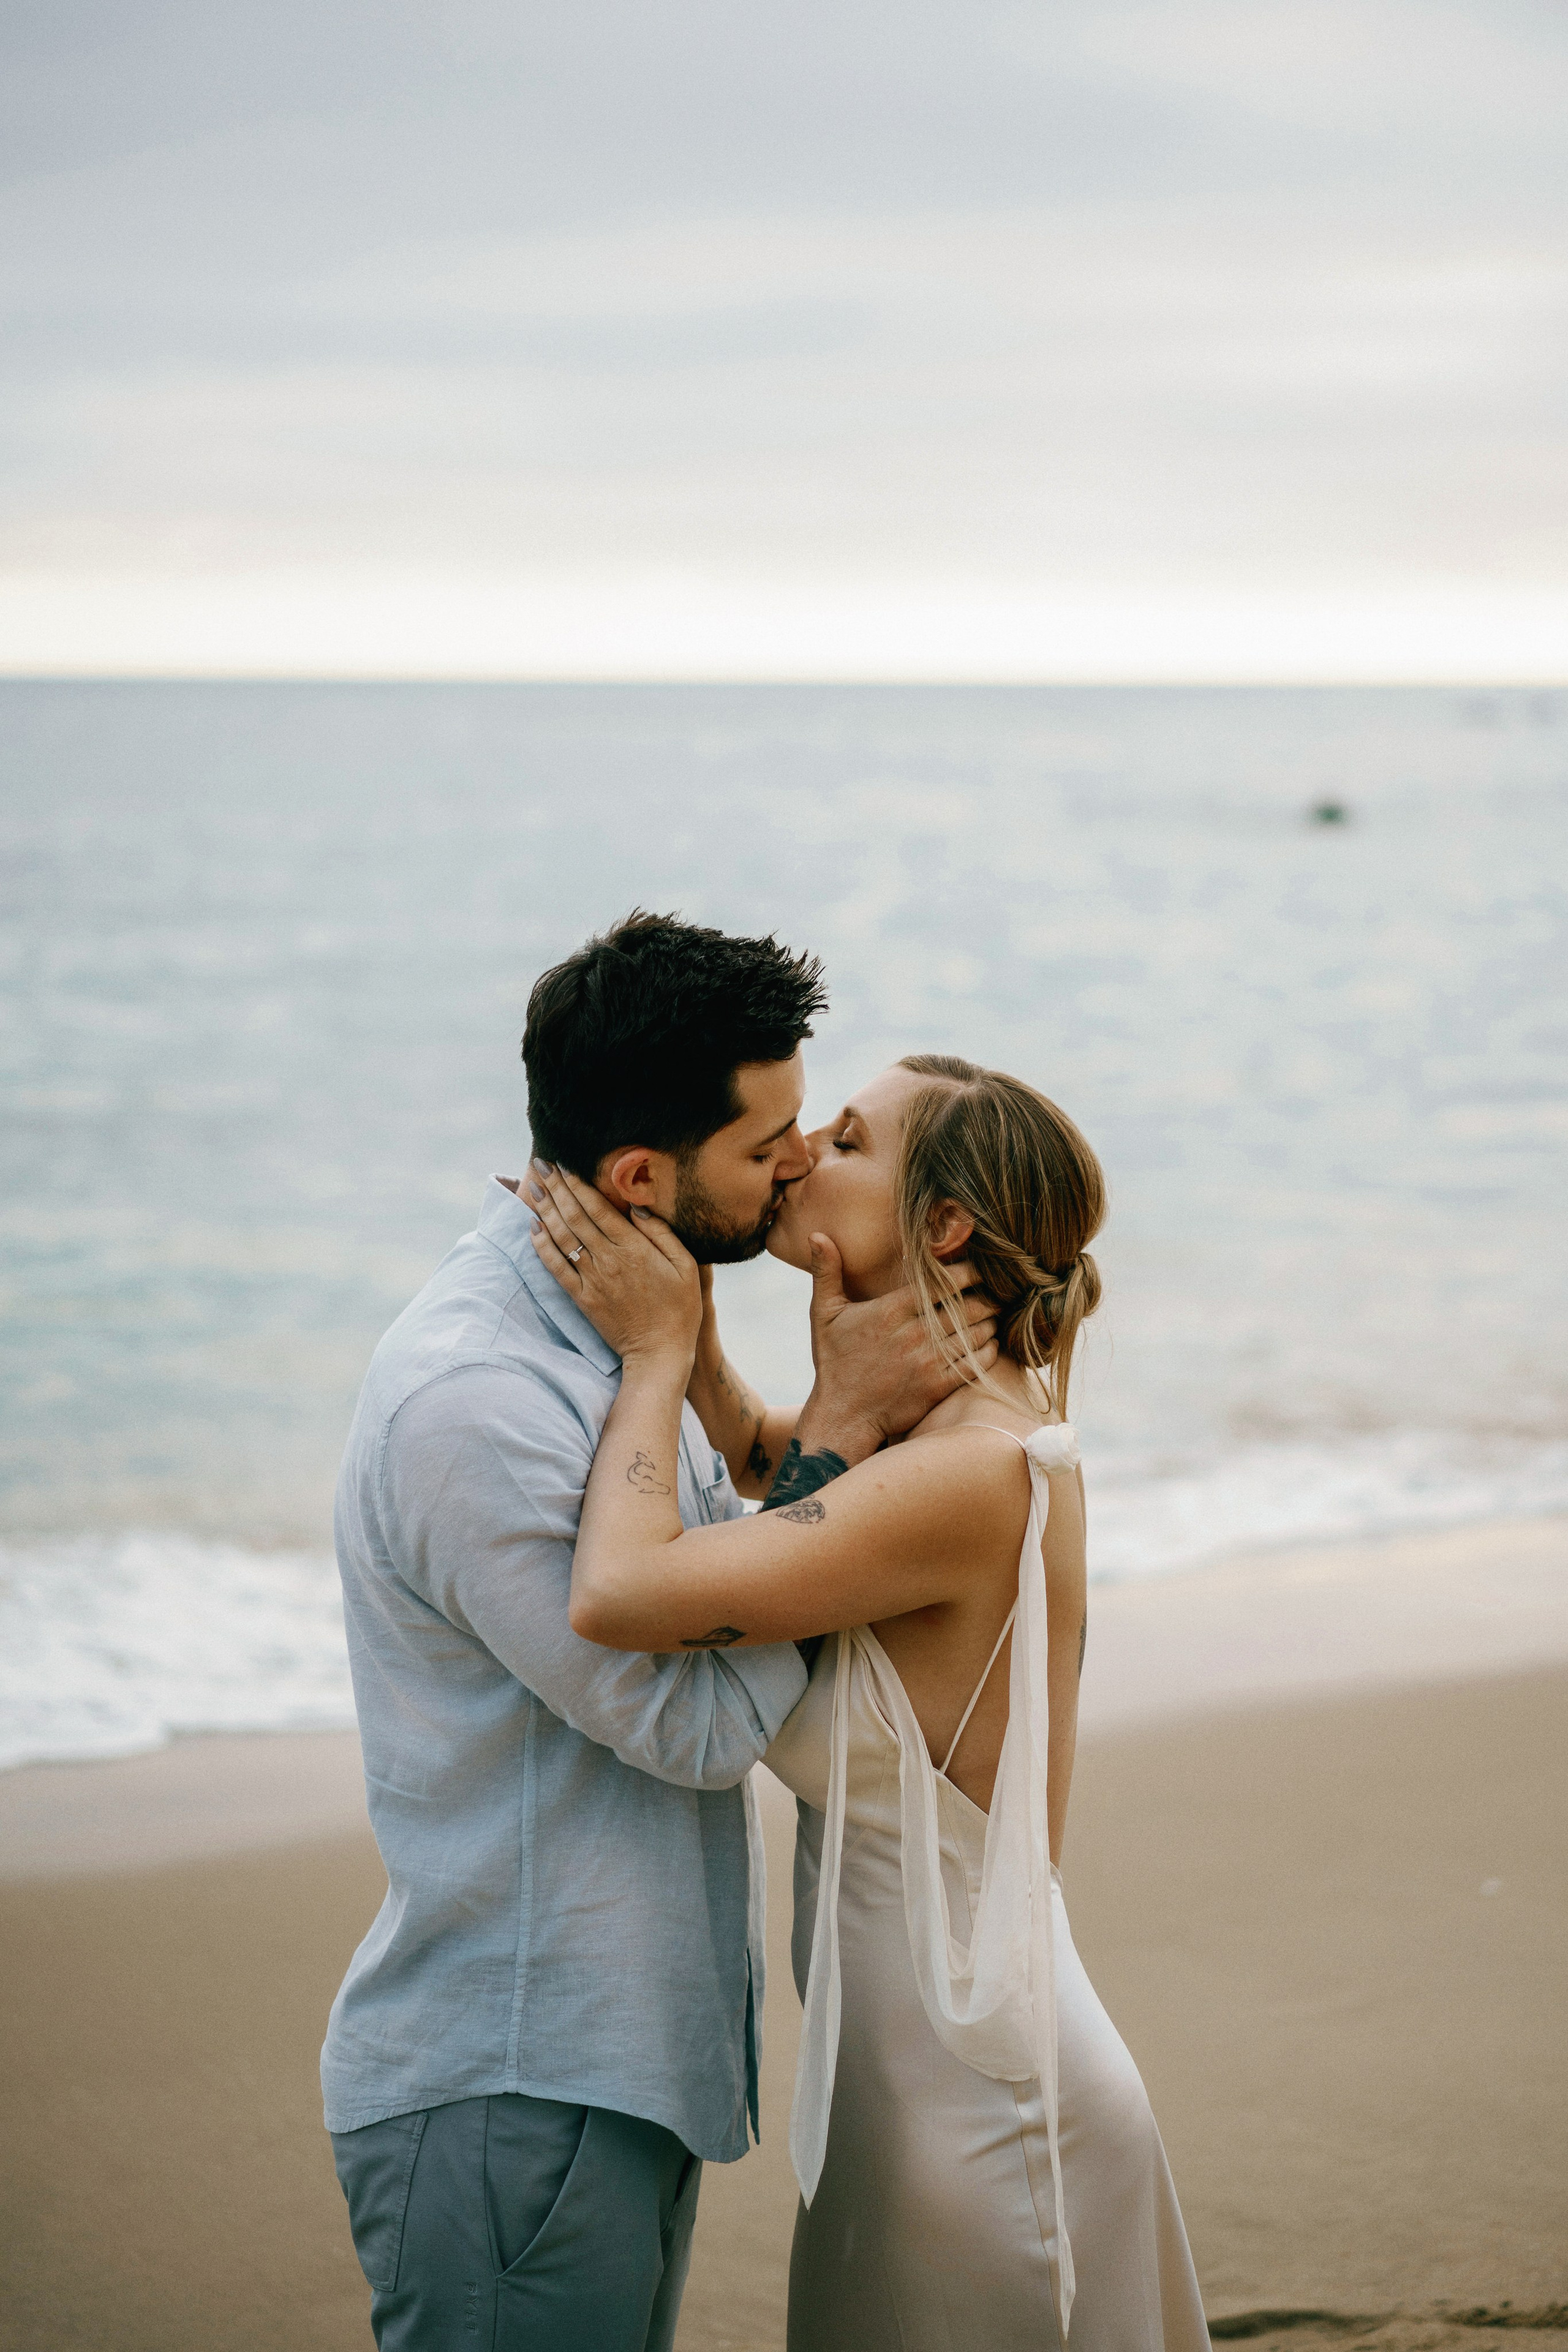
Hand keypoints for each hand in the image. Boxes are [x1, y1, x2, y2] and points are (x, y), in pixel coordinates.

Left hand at [524, 1163, 702, 1369]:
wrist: (659, 1354)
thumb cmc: (680, 1309)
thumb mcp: (687, 1267)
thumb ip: (662, 1234)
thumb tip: (638, 1206)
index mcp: (634, 1248)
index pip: (598, 1208)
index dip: (578, 1184)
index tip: (565, 1165)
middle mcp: (608, 1260)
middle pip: (574, 1216)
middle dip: (556, 1188)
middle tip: (540, 1165)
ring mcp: (592, 1280)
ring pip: (562, 1237)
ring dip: (545, 1210)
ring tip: (534, 1187)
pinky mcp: (582, 1298)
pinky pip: (556, 1268)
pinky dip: (542, 1246)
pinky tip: (533, 1228)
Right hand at [797, 1233, 998, 1463]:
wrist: (843, 1416)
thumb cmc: (835, 1363)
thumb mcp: (824, 1315)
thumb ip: (826, 1273)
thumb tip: (817, 1234)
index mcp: (889, 1312)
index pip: (940, 1284)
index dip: (967, 1273)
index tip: (979, 1268)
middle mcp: (912, 1335)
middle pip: (964, 1307)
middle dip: (986, 1296)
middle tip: (997, 1290)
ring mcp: (927, 1362)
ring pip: (974, 1334)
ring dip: (989, 1321)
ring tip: (995, 1313)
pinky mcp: (937, 1387)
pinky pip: (974, 1364)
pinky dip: (988, 1351)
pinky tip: (991, 1343)